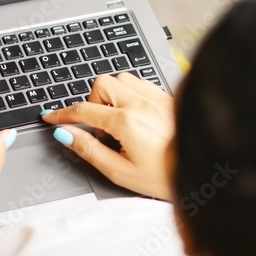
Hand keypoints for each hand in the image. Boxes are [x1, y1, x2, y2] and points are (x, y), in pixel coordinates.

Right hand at [41, 73, 174, 199]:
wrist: (204, 171)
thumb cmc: (165, 177)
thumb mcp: (120, 172)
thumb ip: (90, 150)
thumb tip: (67, 135)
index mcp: (127, 122)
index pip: (83, 111)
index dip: (62, 115)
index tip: (51, 118)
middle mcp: (141, 103)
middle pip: (101, 84)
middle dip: (92, 102)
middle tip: (99, 128)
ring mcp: (156, 97)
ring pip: (121, 79)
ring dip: (112, 96)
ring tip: (117, 122)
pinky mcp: (167, 97)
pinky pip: (140, 83)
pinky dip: (130, 94)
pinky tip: (134, 114)